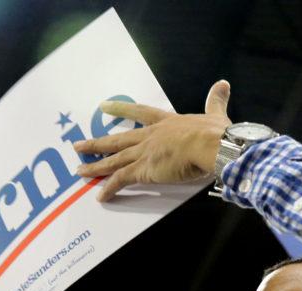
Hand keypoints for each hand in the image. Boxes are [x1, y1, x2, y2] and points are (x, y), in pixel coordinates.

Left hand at [74, 80, 231, 200]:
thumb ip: (216, 101)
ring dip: (96, 165)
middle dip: (97, 142)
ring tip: (80, 170)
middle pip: (118, 140)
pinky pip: (121, 180)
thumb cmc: (214, 133)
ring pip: (114, 160)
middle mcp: (150, 136)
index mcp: (166, 123)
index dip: (121, 109)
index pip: (139, 113)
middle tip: (78, 144)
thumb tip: (223, 84)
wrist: (210, 145)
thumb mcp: (215, 114)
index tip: (104, 106)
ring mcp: (145, 153)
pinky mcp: (144, 170)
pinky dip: (109, 188)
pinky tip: (100, 196)